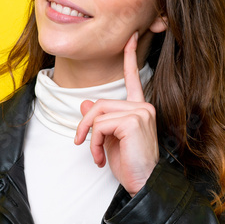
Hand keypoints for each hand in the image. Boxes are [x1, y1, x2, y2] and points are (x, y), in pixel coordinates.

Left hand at [74, 31, 159, 196]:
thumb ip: (100, 120)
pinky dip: (94, 142)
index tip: (131, 38)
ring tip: (95, 154)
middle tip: (81, 143)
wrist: (143, 185)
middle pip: (100, 103)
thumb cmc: (131, 166)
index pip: (133, 79)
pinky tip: (100, 157)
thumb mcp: (109, 141)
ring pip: (98, 114)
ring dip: (89, 136)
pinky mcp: (134, 121)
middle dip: (85, 124)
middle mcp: (144, 107)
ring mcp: (141, 112)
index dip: (130, 58)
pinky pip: (100, 125)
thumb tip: (86, 104)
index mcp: (140, 109)